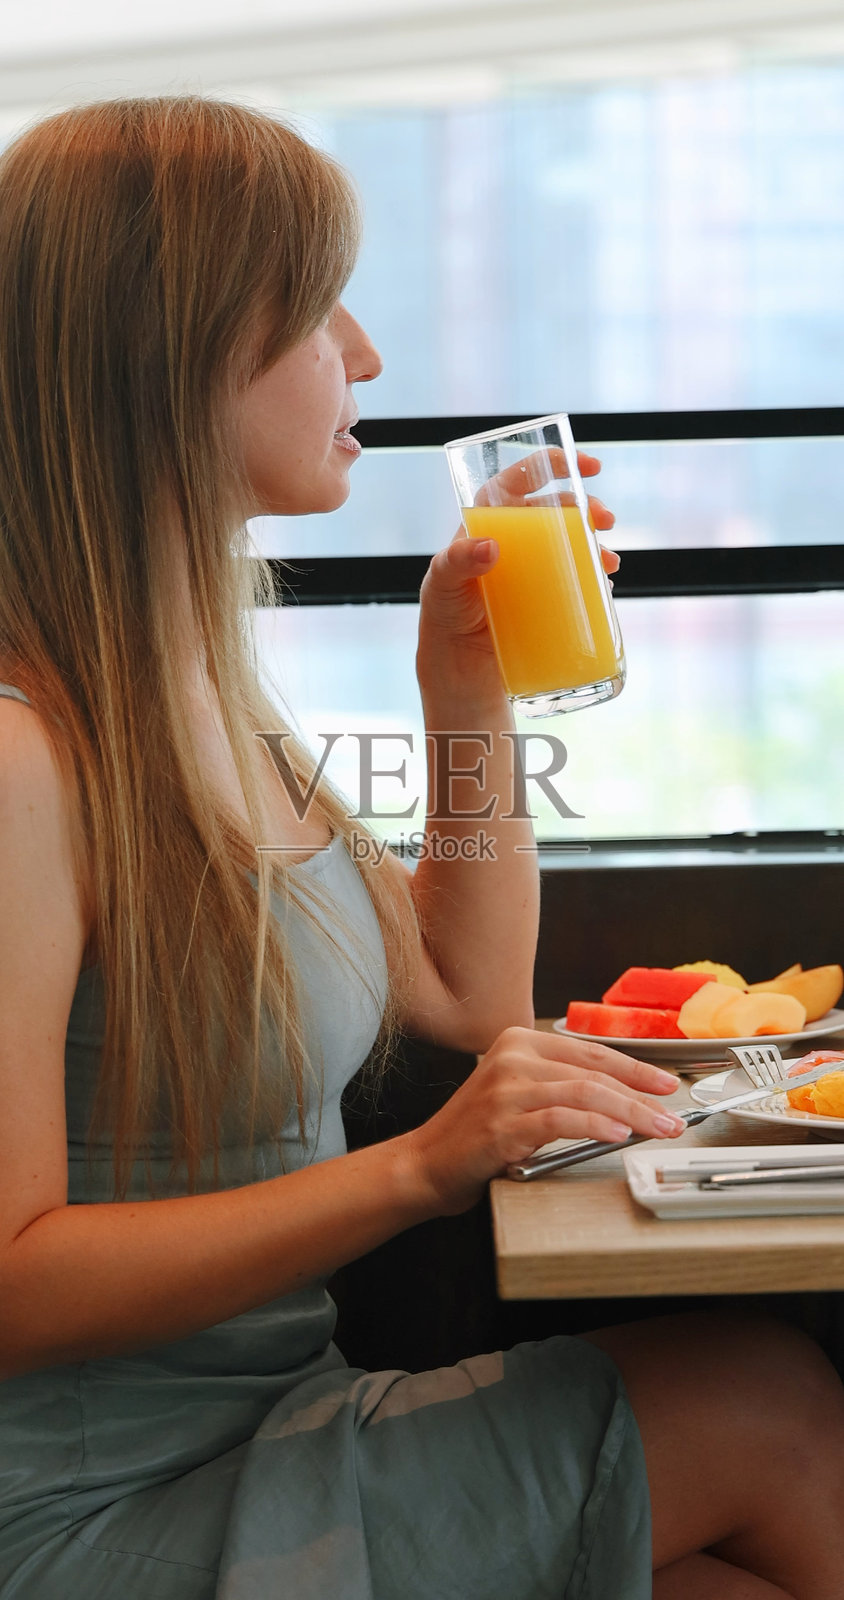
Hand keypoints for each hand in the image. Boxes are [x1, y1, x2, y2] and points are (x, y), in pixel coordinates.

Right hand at [404, 1026, 683, 1214]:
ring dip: (631, 1112)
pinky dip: (595, 1125)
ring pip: (584, 1092)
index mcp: (519, 1042)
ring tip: (657, 1129)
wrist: (427, 1163)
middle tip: (672, 1116)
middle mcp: (512, 1058)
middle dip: (642, 1094)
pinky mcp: (502, 1124)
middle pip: (594, 1071)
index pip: (591, 1052)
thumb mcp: (519, 1093)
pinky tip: (617, 1134)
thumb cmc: (477, 1133)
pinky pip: (560, 1119)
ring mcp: (505, 1090)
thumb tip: (624, 1095)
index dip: (635, 1069)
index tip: (666, 1085)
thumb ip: (559, 1084)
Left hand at [418, 452, 617, 667]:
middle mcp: (514, 537)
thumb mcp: (442, 582)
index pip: (522, 478)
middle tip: (605, 520)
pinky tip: (604, 583)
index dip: (554, 464)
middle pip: (557, 508)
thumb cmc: (443, 612)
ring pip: (572, 542)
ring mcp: (532, 567)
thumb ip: (457, 561)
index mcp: (489, 518)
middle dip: (587, 507)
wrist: (458, 663)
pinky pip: (576, 577)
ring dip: (596, 543)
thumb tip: (491, 546)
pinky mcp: (546, 595)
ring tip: (609, 561)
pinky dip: (594, 575)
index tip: (586, 466)